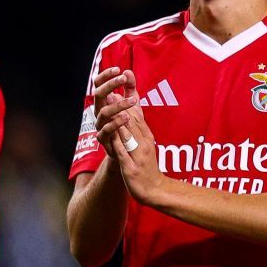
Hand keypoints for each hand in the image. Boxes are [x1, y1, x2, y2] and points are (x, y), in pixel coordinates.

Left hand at [92, 68, 166, 204]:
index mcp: (145, 136)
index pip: (137, 112)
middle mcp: (143, 142)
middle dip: (122, 103)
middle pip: (132, 120)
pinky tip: (111, 134)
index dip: (130, 95)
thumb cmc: (147, 165)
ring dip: (120, 120)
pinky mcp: (132, 167)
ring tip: (111, 106)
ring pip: (128, 134)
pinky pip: (124, 153)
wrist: (154, 189)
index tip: (125, 78)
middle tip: (113, 87)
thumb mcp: (144, 143)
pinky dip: (118, 142)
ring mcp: (138, 154)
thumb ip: (137, 125)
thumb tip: (129, 106)